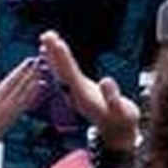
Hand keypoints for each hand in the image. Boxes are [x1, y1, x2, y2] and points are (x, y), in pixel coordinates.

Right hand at [0, 58, 42, 141]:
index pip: (11, 82)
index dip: (21, 70)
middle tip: (41, 59)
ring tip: (44, 69)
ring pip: (26, 94)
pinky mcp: (13, 119)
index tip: (30, 60)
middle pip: (22, 86)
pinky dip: (35, 93)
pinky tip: (41, 87)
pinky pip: (27, 104)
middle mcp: (6, 106)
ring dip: (35, 80)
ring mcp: (11, 113)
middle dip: (32, 71)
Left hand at [39, 31, 139, 152]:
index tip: (57, 44)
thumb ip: (113, 98)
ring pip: (61, 70)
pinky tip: (55, 51)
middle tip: (46, 34)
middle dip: (54, 52)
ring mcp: (76, 91)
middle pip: (62, 70)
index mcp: (84, 96)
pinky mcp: (80, 88)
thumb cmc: (122, 120)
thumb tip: (107, 81)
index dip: (64, 59)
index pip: (71, 75)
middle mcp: (76, 93)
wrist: (117, 133)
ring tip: (46, 37)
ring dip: (53, 54)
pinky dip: (59, 60)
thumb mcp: (122, 111)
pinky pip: (66, 71)